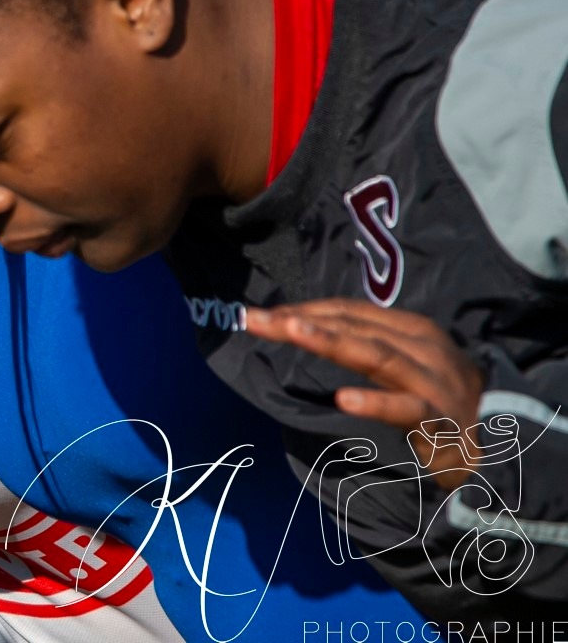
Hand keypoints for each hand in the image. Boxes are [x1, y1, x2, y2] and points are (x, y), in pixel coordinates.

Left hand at [247, 299, 485, 488]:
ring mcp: (430, 381)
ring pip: (374, 355)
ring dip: (330, 341)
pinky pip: (404, 409)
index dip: (303, 310)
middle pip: (351, 326)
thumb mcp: (405, 362)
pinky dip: (375, 403)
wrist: (497, 439)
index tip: (261, 314)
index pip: (347, 311)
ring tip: (290, 330)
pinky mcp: (437, 418)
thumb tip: (306, 326)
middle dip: (298, 320)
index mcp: (408, 328)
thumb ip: (367, 344)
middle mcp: (420, 347)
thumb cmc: (438, 396)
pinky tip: (344, 399)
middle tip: (252, 318)